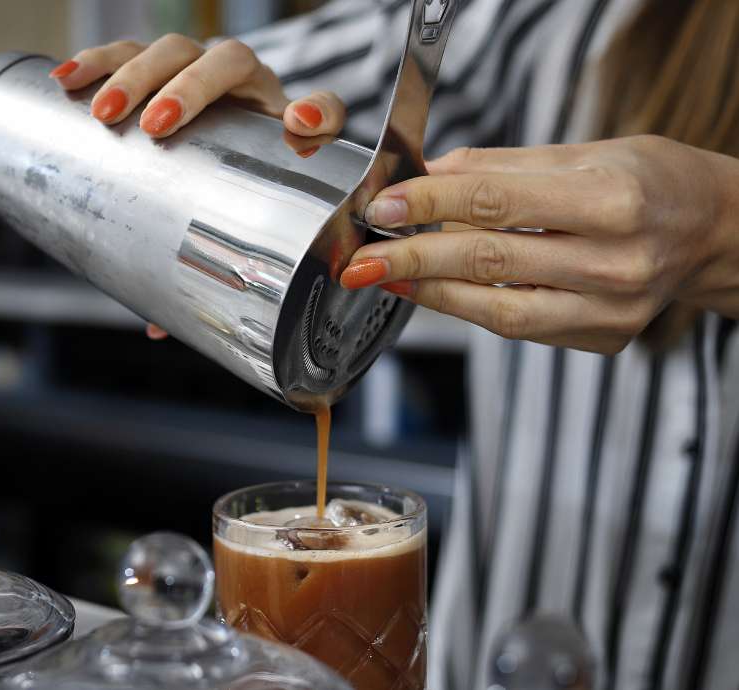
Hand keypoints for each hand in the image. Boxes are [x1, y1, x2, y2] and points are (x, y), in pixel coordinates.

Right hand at [51, 35, 347, 338]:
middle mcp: (244, 87)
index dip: (315, 112)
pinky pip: (124, 52)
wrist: (216, 162)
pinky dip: (94, 62)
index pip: (318, 107)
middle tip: (153, 126)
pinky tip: (63, 81)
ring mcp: (195, 72)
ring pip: (171, 50)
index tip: (297, 127)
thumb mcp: (226, 229)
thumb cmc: (225, 197)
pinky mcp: (152, 68)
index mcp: (283, 124)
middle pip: (225, 62)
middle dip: (189, 88)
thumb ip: (200, 275)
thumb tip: (159, 327)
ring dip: (135, 72)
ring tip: (104, 112)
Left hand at [338, 135, 738, 353]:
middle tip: (361, 255)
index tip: (382, 205)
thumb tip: (424, 177)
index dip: (428, 205)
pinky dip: (468, 308)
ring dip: (430, 292)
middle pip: (488, 259)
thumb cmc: (647, 181)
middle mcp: (615, 262)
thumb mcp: (581, 152)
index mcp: (612, 201)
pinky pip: (518, 326)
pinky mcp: (601, 339)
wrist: (713, 230)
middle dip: (413, 257)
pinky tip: (434, 291)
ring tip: (385, 276)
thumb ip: (499, 167)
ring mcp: (610, 310)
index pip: (495, 202)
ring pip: (497, 308)